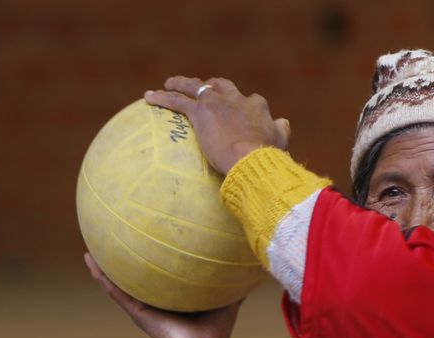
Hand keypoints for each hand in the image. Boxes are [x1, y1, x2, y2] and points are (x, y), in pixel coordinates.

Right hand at [85, 253, 240, 337]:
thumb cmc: (214, 332)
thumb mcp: (227, 300)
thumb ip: (234, 285)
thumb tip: (249, 267)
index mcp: (174, 298)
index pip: (163, 275)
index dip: (157, 258)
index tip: (152, 238)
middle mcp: (155, 300)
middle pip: (138, 276)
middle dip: (128, 260)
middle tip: (117, 236)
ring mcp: (142, 304)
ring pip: (120, 281)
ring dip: (105, 265)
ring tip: (92, 246)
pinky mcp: (135, 309)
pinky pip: (114, 289)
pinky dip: (100, 275)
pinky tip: (89, 259)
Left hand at [144, 77, 291, 174]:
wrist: (251, 157)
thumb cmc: (266, 155)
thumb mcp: (280, 140)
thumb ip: (281, 129)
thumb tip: (283, 121)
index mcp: (256, 106)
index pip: (250, 100)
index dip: (243, 104)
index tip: (238, 110)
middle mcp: (236, 99)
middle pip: (221, 85)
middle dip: (211, 85)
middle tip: (203, 87)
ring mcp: (216, 104)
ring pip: (195, 87)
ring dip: (182, 84)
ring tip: (170, 83)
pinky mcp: (200, 112)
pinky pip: (177, 101)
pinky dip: (162, 98)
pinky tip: (149, 97)